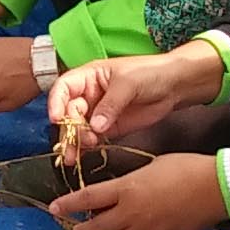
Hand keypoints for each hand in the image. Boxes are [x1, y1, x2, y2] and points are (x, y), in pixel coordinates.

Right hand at [49, 41, 224, 146]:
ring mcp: (97, 112)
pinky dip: (87, 146)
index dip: (55, 102)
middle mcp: (88, 94)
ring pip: (77, 128)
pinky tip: (85, 153)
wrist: (174, 85)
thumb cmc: (150, 73)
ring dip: (74, 142)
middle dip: (69, 128)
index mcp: (88, 76)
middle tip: (76, 142)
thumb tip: (95, 126)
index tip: (56, 118)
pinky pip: (92, 137)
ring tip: (74, 156)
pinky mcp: (108, 127)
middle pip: (68, 112)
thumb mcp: (128, 83)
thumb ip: (110, 105)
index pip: (63, 88)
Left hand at [54, 153, 226, 229]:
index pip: (87, 199)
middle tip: (79, 229)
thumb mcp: (150, 167)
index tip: (53, 209)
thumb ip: (127, 184)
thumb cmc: (185, 168)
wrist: (215, 189)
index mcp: (126, 189)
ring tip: (120, 226)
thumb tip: (114, 194)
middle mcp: (130, 214)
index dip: (67, 205)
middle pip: (94, 228)